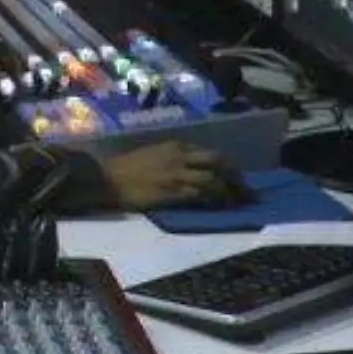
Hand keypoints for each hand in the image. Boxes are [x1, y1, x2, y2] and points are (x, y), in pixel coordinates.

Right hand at [102, 141, 252, 210]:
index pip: (210, 153)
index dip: (227, 165)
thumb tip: (192, 167)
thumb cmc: (126, 168)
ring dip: (230, 191)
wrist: (107, 178)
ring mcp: (178, 174)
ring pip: (213, 179)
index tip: (236, 176)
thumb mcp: (154, 154)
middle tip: (245, 189)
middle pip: (218, 162)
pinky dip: (214, 200)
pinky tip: (222, 207)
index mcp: (176, 146)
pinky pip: (201, 195)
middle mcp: (181, 157)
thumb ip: (174, 157)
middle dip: (235, 175)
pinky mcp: (173, 192)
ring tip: (240, 201)